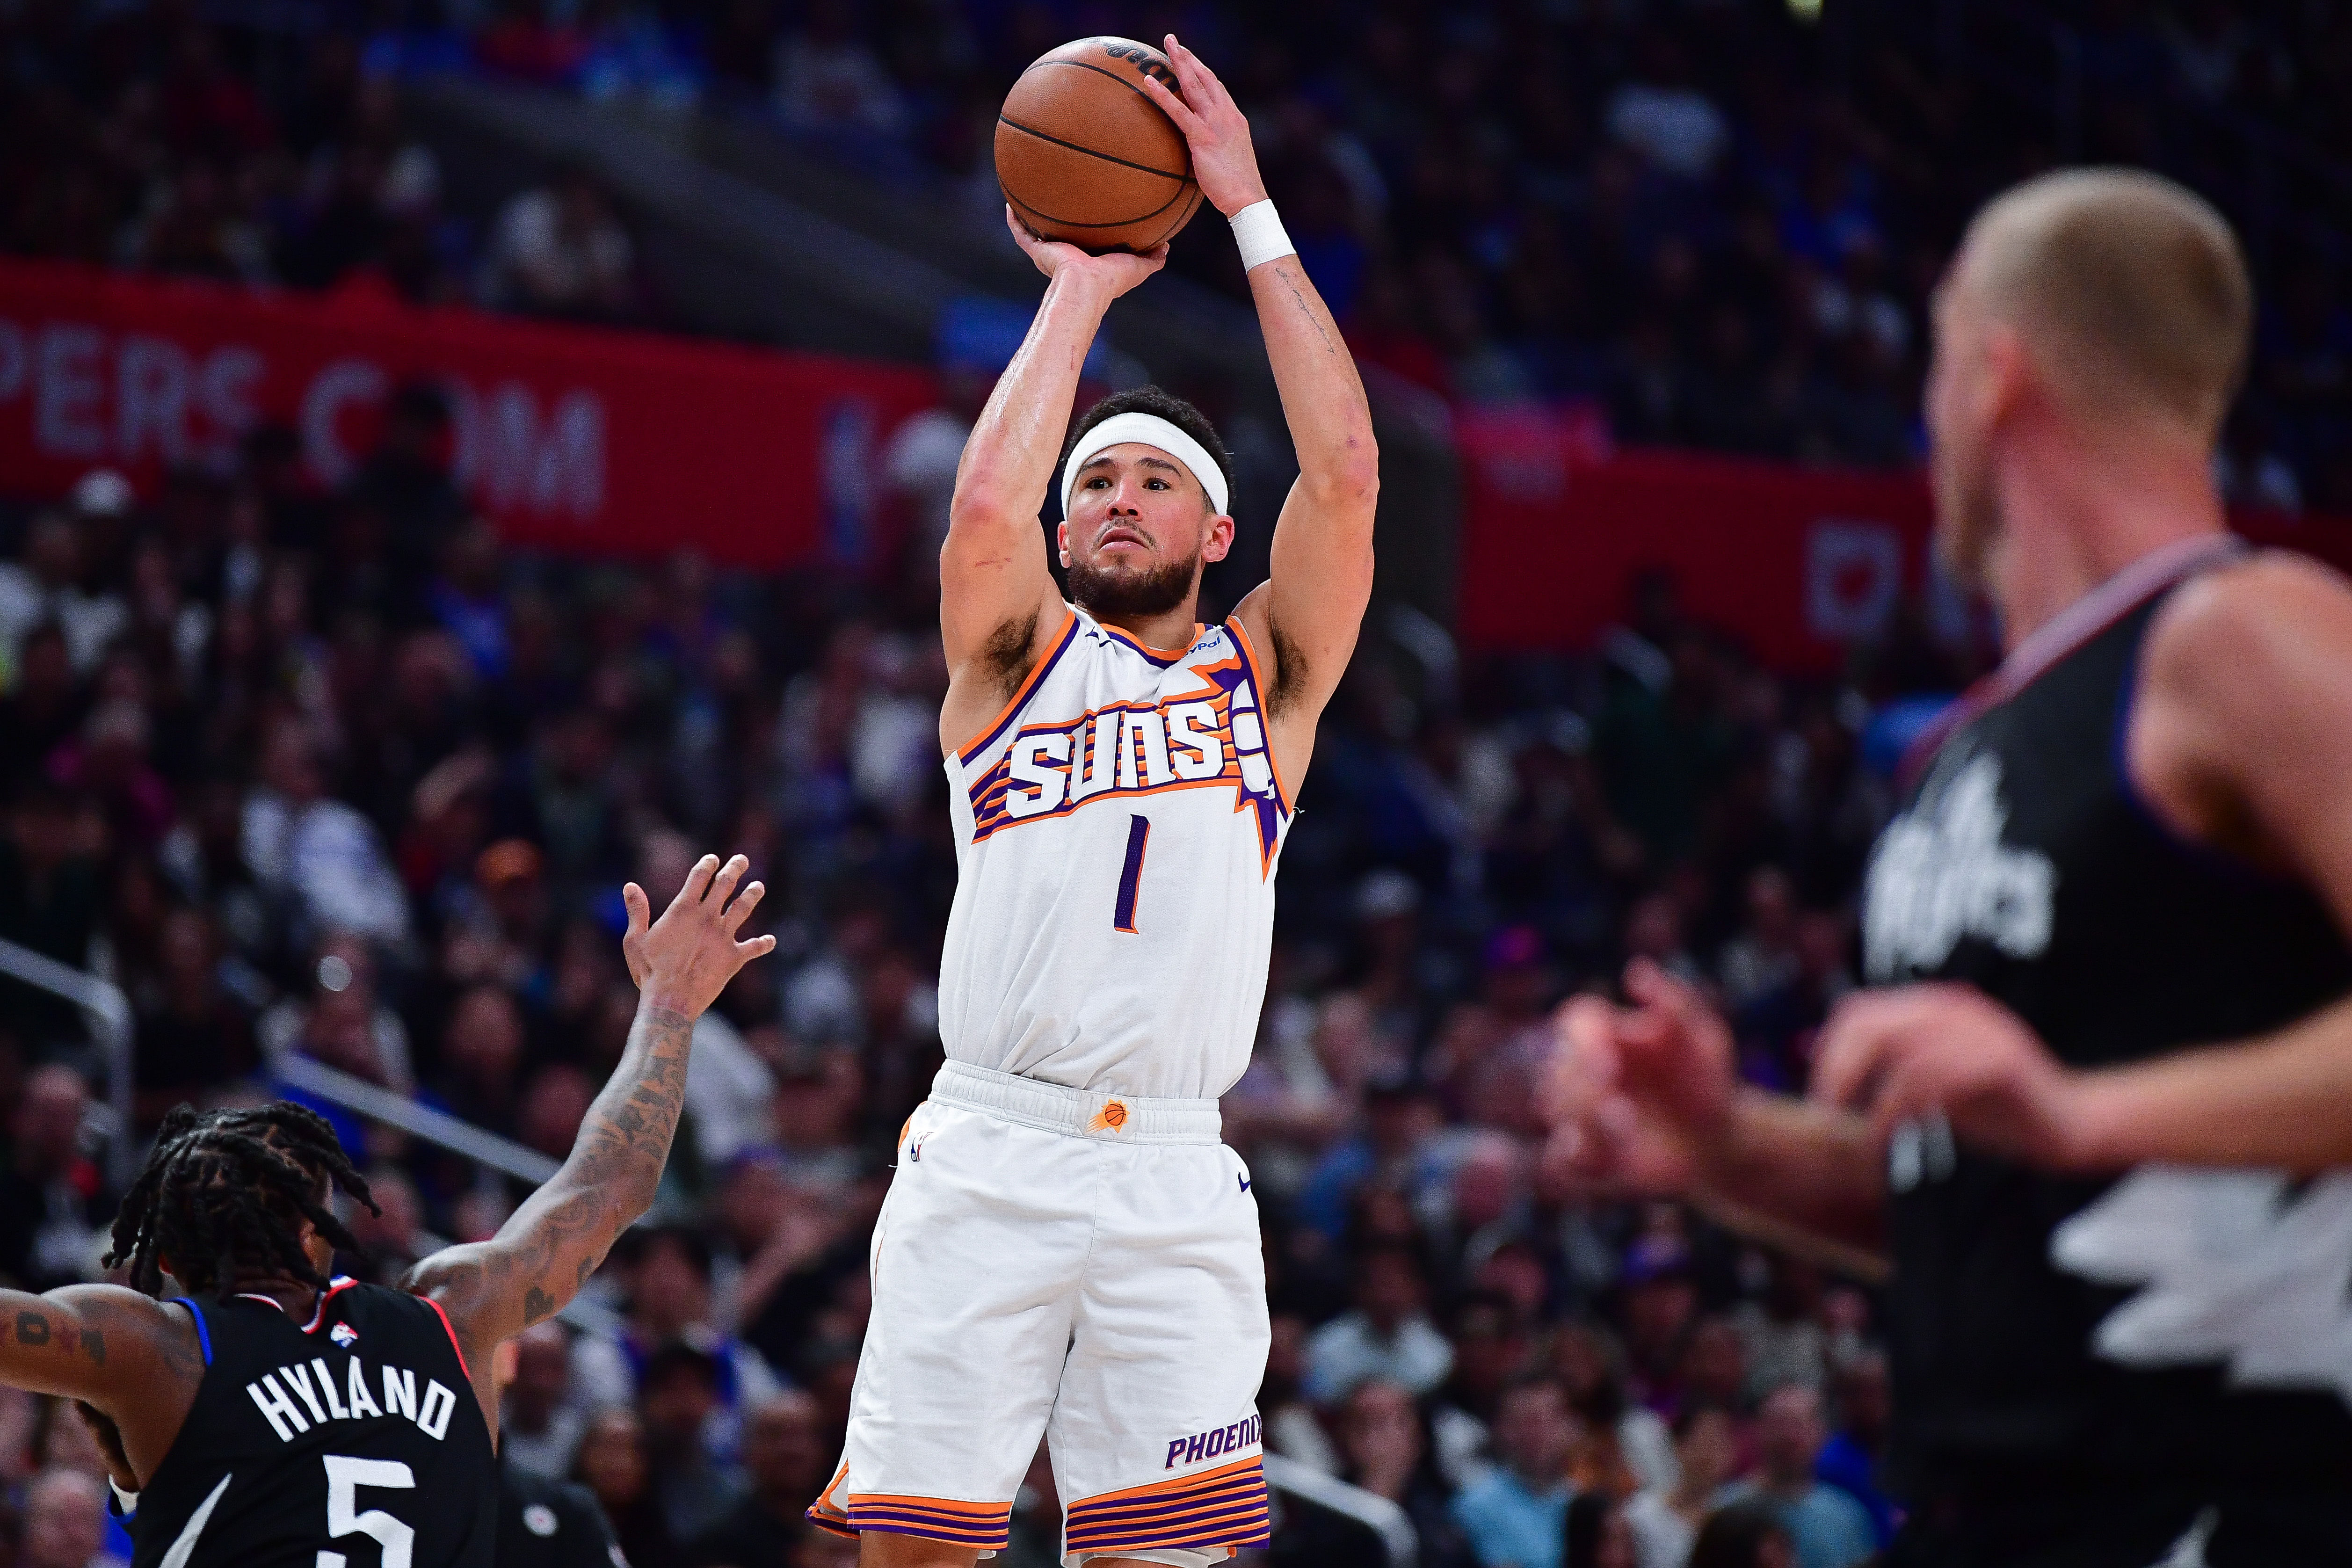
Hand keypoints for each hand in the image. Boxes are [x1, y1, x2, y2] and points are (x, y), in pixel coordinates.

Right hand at [620, 854, 774, 1015]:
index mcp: (683, 909)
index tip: (713, 858)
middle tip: (743, 859)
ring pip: (743, 908)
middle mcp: (707, 917)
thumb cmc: (650, 972)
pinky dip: (764, 943)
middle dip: (735, 869)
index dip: (707, 864)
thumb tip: (629, 886)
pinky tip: (771, 940)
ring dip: (753, 894)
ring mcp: (723, 936)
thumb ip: (636, 911)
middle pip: (726, 884)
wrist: (671, 1001)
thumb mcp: (635, 940)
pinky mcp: (734, 957)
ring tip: (759, 886)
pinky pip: (754, 947)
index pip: (699, 877)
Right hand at [1004, 204, 1166, 291]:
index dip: (1088, 230)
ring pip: (1037, 233)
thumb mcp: (1139, 266)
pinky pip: (1021, 232)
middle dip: (1059, 221)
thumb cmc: (1112, 279)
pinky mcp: (1038, 251)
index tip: (1090, 213)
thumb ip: (1153, 258)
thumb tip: (1167, 246)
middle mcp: (1067, 257)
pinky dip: (1014, 220)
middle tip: (1059, 200)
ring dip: (1032, 217)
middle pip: (1060, 236)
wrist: (1086, 285)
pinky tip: (1010, 203)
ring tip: (1028, 196)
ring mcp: (1050, 254)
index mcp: (1088, 261)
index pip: (1087, 243)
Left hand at [1140, 35, 1267, 217]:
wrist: (1247, 198)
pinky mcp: (1202, 137)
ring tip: (1165, 46)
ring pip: (1193, 85)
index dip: (1201, 70)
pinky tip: (1148, 82)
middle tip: (1172, 40)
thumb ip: (1217, 145)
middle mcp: (1226, 115)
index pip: (1215, 87)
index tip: (1188, 57)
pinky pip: (1178, 112)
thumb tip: (1202, 149)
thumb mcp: (1229, 158)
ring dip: (1178, 63)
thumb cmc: (1236, 186)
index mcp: (1234, 118)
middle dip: (1188, 56)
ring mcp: (1215, 124)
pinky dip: (1162, 95)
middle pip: (1205, 77)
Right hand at [1542, 959, 1737, 1194]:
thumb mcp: (1705, 1037)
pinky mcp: (1587, 1153)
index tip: (1609, 1065)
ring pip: (1553, 1110)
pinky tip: (1602, 1161)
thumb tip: (1636, 969)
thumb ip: (1675, 1001)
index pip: (1576, 1021)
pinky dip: (1570, 1160)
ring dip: (1583, 1124)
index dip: (1582, 1042)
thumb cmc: (1708, 1079)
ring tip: (1624, 1139)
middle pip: (1557, 1068)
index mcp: (1609, 1032)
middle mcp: (1586, 1068)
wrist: (1717, 1138)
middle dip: (1584, 1092)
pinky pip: (1559, 1159)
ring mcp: (1581, 1112)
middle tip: (1623, 1115)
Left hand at [1810, 984, 2094, 1166]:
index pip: (1860, 1009)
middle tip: (1827, 1110)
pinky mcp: (1999, 1062)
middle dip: (1838, 1068)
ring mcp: (1979, 1031)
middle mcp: (1954, 1009)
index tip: (1821, 1090)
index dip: (1830, 1047)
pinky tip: (1888, 1138)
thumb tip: (1832, 1073)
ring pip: (1898, 1050)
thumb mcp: (1931, 1084)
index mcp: (1935, 1007)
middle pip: (1869, 1023)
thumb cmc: (1997, 1108)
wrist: (2070, 1124)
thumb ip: (1889, 1071)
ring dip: (1868, 1095)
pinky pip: (1930, 1080)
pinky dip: (1897, 1111)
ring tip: (1862, 1131)